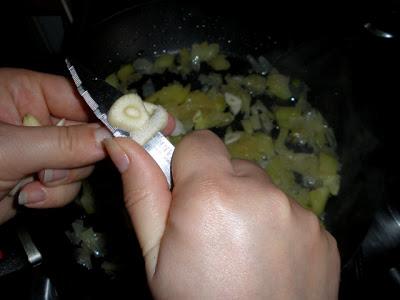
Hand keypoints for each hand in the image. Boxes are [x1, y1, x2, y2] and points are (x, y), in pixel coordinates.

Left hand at [0, 68, 111, 223]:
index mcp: (24, 93)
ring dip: (62, 180)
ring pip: (80, 162)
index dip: (108, 111)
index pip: (80, 96)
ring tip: (32, 186)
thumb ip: (63, 143)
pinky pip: (68, 183)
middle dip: (75, 157)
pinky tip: (29, 197)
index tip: (137, 126)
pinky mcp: (39, 175)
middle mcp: (37, 118)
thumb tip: (110, 139)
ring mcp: (40, 149)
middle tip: (53, 168)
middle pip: (87, 133)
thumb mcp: (8, 149)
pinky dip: (54, 194)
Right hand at [105, 130, 339, 298]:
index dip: (188, 165)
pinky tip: (269, 261)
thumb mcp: (156, 256)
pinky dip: (278, 228)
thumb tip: (122, 145)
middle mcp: (262, 193)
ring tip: (243, 251)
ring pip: (263, 190)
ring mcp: (298, 214)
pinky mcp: (322, 233)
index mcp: (213, 194)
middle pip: (234, 166)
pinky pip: (291, 213)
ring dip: (250, 207)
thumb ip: (142, 193)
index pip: (200, 142)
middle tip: (213, 232)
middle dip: (220, 188)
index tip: (186, 195)